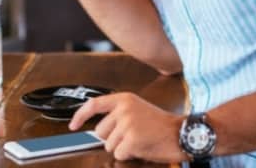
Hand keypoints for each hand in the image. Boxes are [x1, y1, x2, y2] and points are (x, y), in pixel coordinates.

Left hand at [69, 93, 185, 162]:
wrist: (182, 133)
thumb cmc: (162, 125)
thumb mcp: (138, 109)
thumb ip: (118, 114)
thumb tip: (97, 128)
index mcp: (124, 99)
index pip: (94, 104)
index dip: (80, 116)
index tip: (73, 125)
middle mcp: (124, 109)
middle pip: (100, 131)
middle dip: (113, 138)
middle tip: (132, 135)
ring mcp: (127, 124)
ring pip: (109, 145)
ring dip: (123, 147)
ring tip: (140, 140)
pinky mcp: (132, 140)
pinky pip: (119, 154)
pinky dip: (130, 155)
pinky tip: (142, 147)